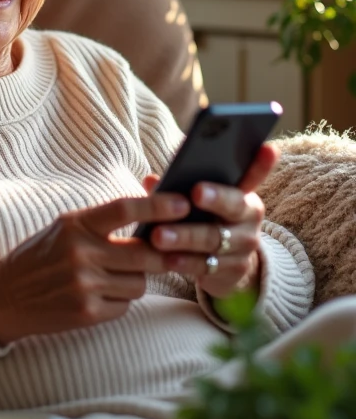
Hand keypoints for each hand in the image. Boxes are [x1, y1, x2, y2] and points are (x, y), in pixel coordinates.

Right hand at [0, 192, 190, 346]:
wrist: (4, 296)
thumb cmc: (41, 256)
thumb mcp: (65, 228)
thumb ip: (102, 222)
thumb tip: (152, 213)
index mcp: (76, 225)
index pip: (125, 209)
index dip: (158, 206)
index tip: (183, 204)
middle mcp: (81, 253)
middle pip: (146, 254)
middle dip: (160, 255)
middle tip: (163, 253)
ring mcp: (84, 285)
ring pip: (140, 283)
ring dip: (135, 281)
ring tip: (110, 278)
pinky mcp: (87, 312)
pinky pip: (125, 306)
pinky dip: (119, 301)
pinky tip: (97, 296)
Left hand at [144, 142, 277, 299]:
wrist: (227, 266)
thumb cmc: (205, 221)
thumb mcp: (198, 204)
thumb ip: (178, 189)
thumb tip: (151, 180)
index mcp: (243, 193)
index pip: (255, 174)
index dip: (262, 163)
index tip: (266, 148)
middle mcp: (249, 218)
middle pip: (234, 205)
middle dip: (216, 198)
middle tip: (195, 192)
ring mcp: (244, 246)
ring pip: (214, 239)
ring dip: (185, 237)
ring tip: (159, 235)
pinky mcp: (233, 271)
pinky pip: (207, 267)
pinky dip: (185, 263)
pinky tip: (167, 260)